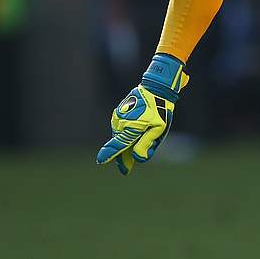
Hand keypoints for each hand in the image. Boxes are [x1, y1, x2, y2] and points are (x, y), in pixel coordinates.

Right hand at [96, 54, 188, 174]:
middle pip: (118, 144)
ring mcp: (118, 117)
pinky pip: (120, 129)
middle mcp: (121, 122)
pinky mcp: (118, 113)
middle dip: (122, 157)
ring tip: (136, 150)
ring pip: (119, 137)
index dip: (110, 154)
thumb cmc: (160, 110)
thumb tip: (137, 158)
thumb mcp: (158, 129)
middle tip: (126, 169)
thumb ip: (147, 144)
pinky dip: (124, 136)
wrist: (155, 89)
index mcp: (131, 127)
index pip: (118, 144)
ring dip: (124, 146)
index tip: (100, 161)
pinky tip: (133, 138)